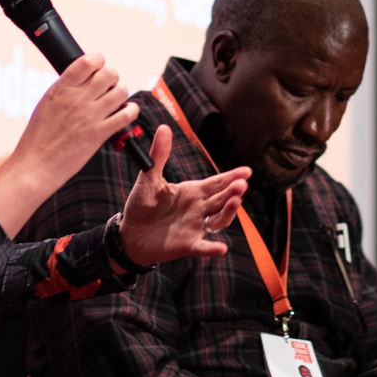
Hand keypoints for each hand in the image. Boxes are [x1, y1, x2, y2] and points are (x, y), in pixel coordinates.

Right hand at [0, 55, 139, 236]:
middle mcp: (77, 99)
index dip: (98, 61)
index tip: (98, 67)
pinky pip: (127, 115)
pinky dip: (130, 111)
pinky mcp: (100, 133)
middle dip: (111, 77)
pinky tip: (125, 113)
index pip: (88, 61)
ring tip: (115, 101)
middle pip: (108, 74)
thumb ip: (65, 89)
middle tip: (108, 85)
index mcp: (62, 88)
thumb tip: (82, 77)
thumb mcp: (46, 103)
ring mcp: (90, 115)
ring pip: (120, 91)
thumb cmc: (38, 137)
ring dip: (120, 94)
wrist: (36, 164)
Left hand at [118, 126, 250, 266]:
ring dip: (228, 212)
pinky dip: (212, 248)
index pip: (217, 183)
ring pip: (219, 220)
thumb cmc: (142, 205)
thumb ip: (158, 156)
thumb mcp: (149, 179)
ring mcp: (196, 227)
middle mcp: (199, 209)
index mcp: (193, 191)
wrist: (129, 233)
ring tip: (235, 202)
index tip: (247, 171)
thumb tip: (163, 128)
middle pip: (222, 199)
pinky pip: (203, 246)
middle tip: (241, 184)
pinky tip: (221, 248)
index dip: (232, 176)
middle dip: (233, 191)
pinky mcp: (187, 244)